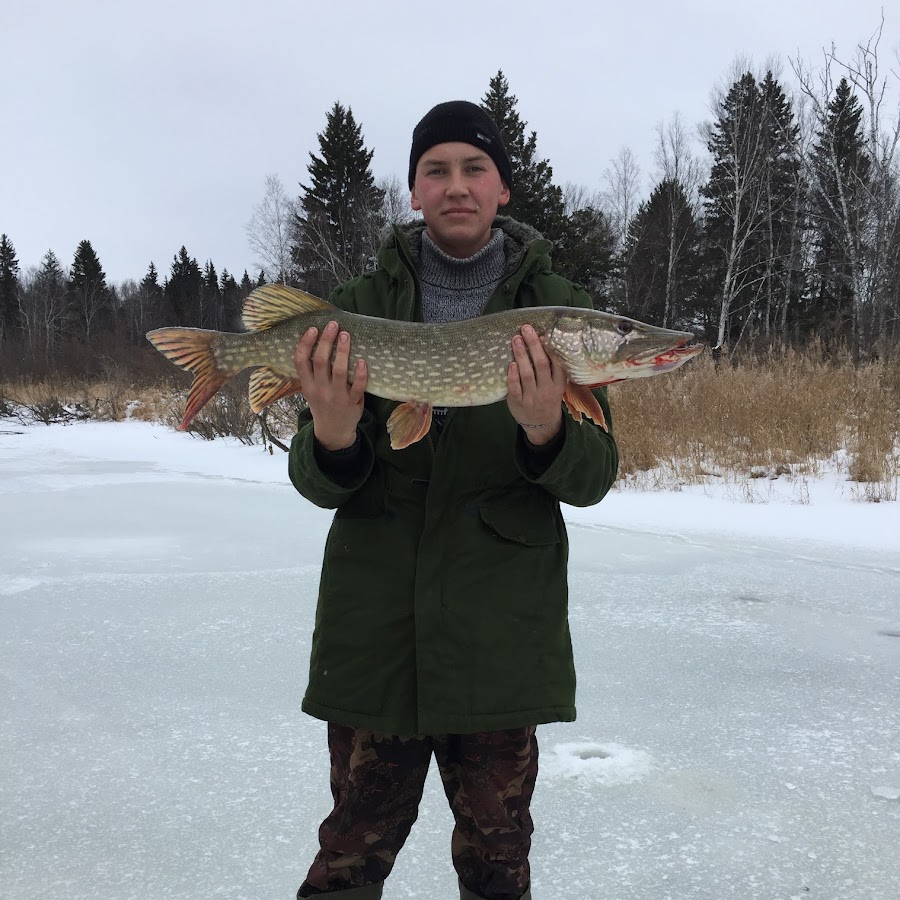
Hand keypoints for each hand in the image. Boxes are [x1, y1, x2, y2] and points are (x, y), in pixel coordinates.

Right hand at [293, 321, 367, 450]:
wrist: (333, 431)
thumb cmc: (323, 404)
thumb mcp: (311, 390)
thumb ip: (312, 372)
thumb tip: (318, 340)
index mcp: (307, 385)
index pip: (300, 362)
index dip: (305, 344)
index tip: (312, 328)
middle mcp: (319, 390)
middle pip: (320, 361)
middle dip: (326, 341)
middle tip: (333, 325)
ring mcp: (336, 397)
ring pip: (338, 371)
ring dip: (343, 351)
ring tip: (346, 335)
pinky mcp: (352, 403)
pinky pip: (357, 386)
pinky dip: (360, 373)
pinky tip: (362, 361)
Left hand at [506, 325, 565, 445]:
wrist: (542, 426)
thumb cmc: (548, 400)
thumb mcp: (557, 387)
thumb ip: (553, 370)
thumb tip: (544, 342)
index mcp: (558, 385)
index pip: (556, 363)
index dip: (549, 347)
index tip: (542, 332)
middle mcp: (546, 390)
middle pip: (541, 364)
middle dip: (533, 345)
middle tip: (526, 328)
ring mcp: (531, 397)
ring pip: (527, 374)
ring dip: (521, 355)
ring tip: (516, 339)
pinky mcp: (518, 403)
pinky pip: (515, 387)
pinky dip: (513, 375)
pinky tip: (511, 363)